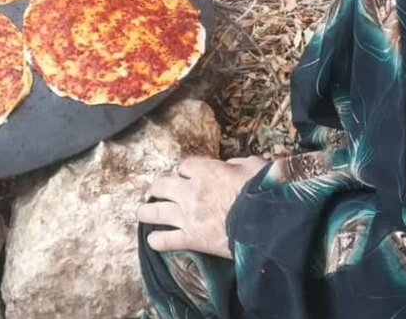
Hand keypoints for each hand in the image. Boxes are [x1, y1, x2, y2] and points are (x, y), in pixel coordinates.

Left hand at [137, 156, 267, 257]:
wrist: (264, 222)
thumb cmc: (260, 189)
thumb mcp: (253, 165)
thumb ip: (237, 163)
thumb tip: (230, 166)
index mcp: (206, 171)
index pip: (184, 165)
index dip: (184, 169)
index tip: (185, 173)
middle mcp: (191, 192)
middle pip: (162, 185)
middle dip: (157, 186)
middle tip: (156, 189)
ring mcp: (188, 216)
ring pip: (157, 211)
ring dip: (147, 211)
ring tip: (141, 211)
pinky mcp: (191, 239)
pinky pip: (167, 240)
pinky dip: (158, 240)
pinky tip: (153, 240)